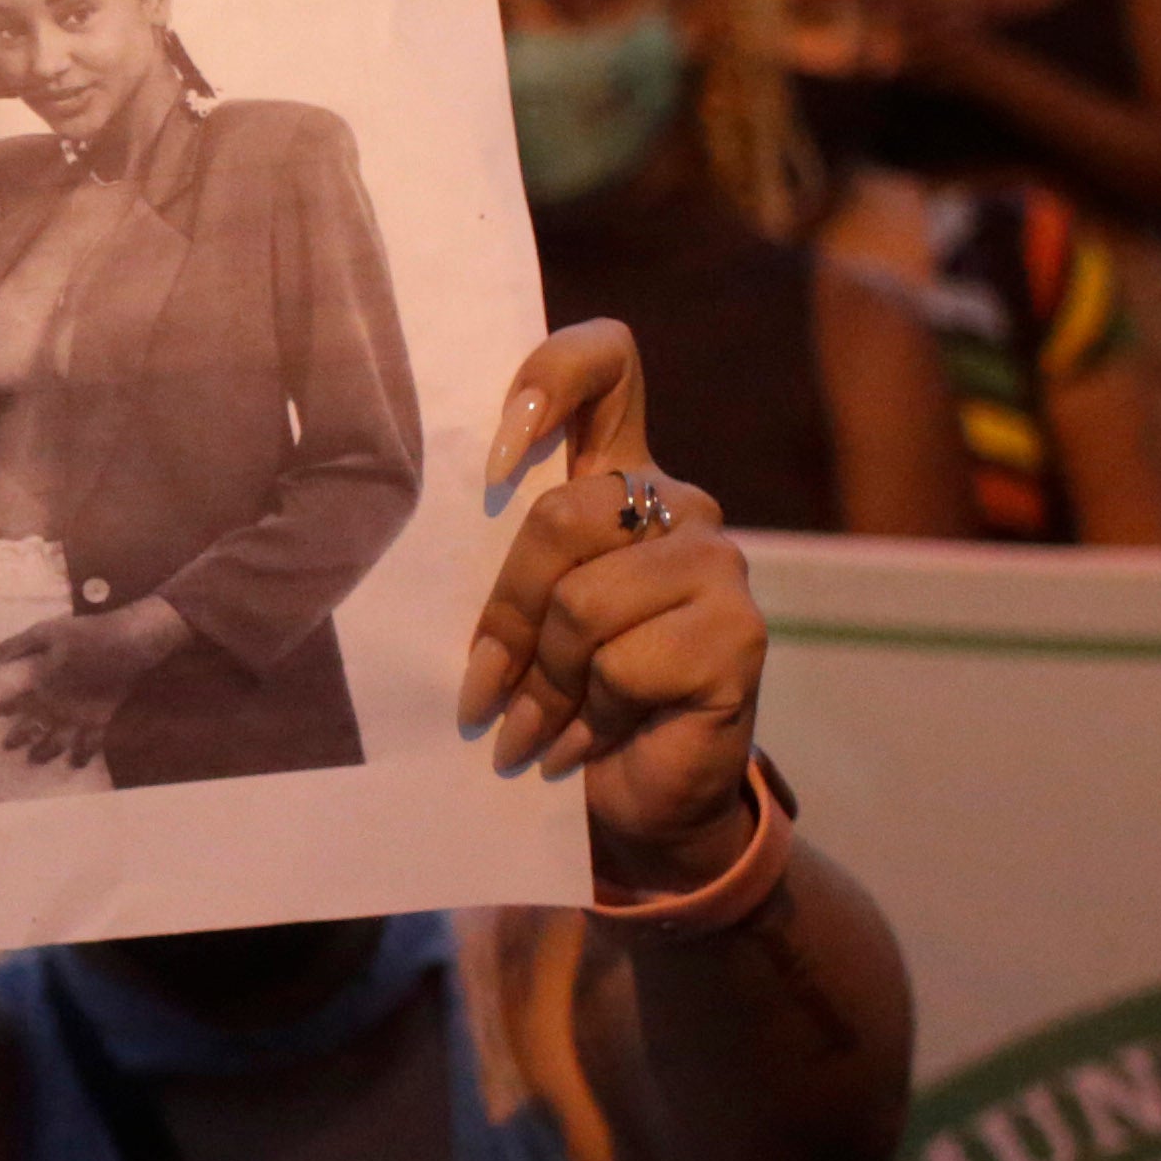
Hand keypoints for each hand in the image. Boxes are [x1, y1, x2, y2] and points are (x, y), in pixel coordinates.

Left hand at [0, 597, 190, 764]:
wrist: (123, 644)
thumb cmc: (84, 635)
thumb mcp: (47, 632)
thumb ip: (21, 645)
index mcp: (43, 687)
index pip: (15, 703)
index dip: (1, 708)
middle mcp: (57, 709)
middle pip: (33, 729)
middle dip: (18, 739)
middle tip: (7, 747)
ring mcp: (79, 718)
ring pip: (57, 743)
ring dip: (44, 753)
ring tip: (35, 760)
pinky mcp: (100, 720)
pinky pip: (90, 744)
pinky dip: (83, 755)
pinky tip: (78, 764)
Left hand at [460, 323, 766, 860]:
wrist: (637, 799)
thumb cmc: (561, 698)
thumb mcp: (518, 618)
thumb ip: (495, 562)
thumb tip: (421, 563)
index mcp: (617, 473)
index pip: (607, 360)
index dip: (550, 377)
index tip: (494, 460)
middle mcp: (675, 501)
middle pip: (562, 515)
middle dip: (507, 618)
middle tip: (484, 690)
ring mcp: (717, 563)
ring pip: (585, 602)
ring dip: (542, 686)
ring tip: (534, 728)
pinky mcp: (739, 633)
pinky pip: (621, 664)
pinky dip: (585, 718)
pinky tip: (587, 742)